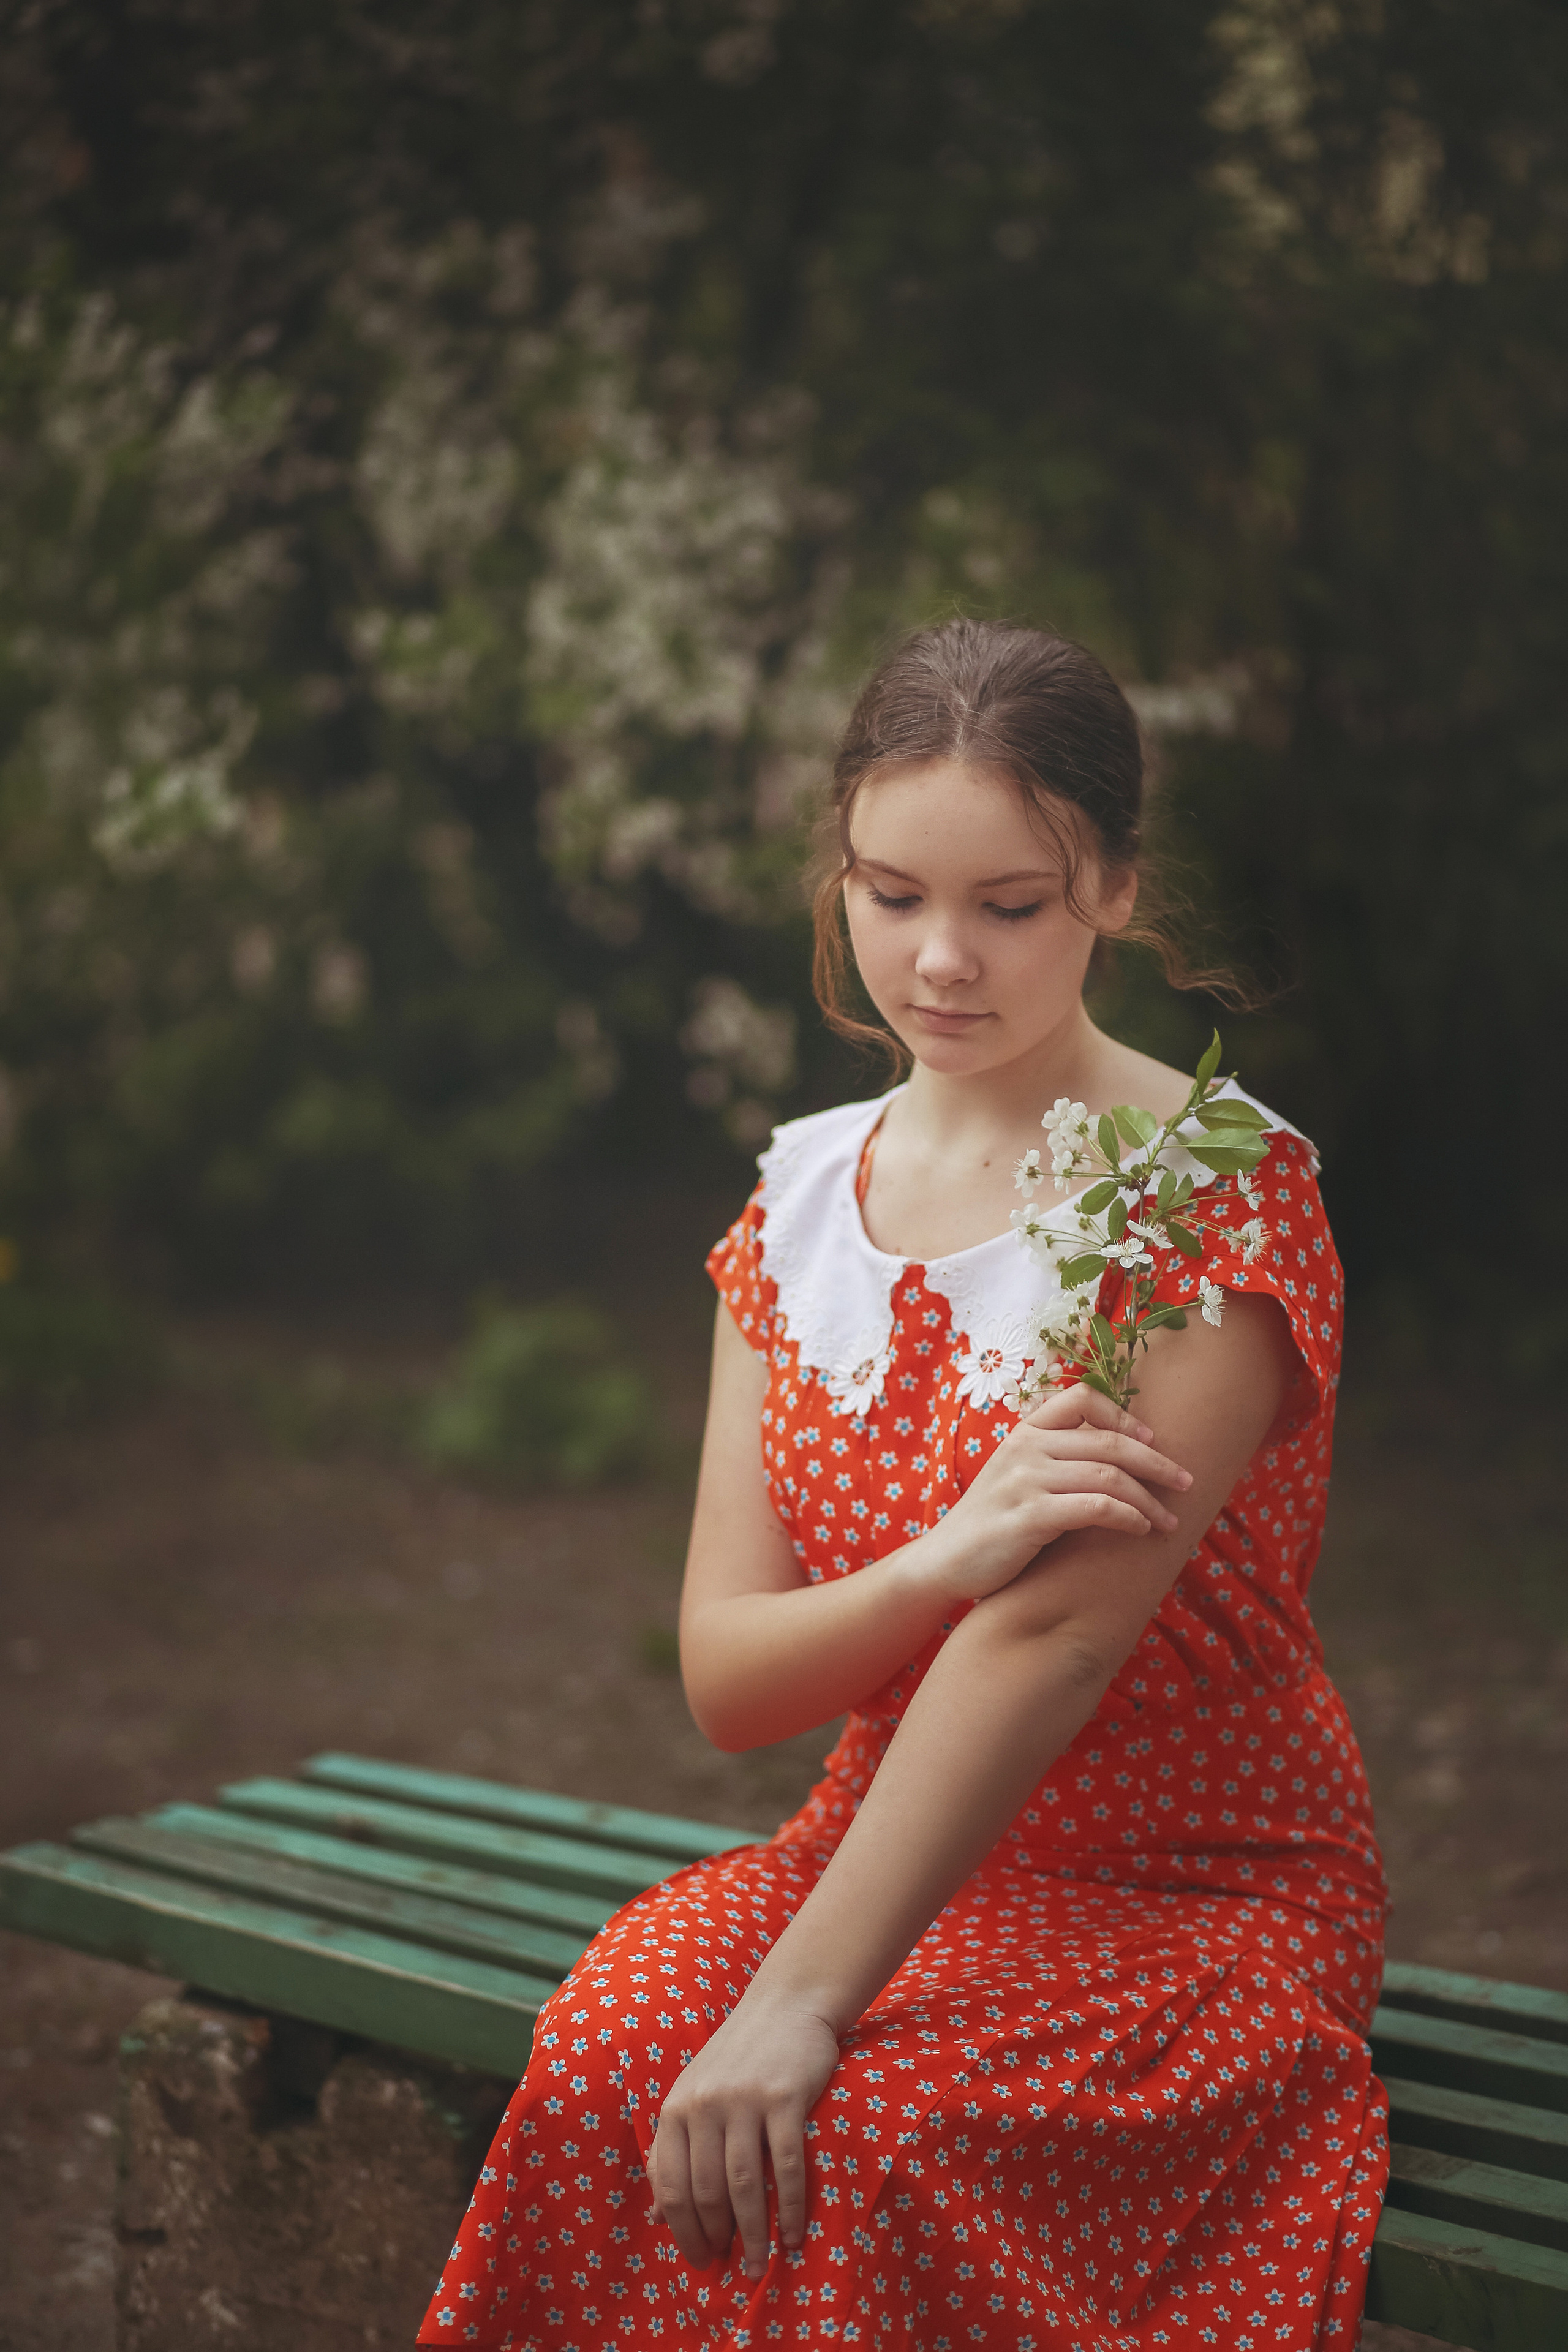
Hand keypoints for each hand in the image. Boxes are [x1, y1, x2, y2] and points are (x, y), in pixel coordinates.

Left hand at [647, 1990, 839, 2281]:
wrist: (786, 2005)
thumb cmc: (738, 2059)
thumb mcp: (693, 2096)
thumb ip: (673, 2149)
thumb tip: (659, 2216)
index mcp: (677, 2107)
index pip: (670, 2185)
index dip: (683, 2232)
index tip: (700, 2262)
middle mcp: (704, 2104)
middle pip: (706, 2192)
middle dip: (718, 2241)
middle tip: (734, 2271)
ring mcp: (745, 2100)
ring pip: (744, 2185)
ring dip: (753, 2235)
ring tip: (761, 2267)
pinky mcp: (785, 2097)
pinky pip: (786, 2165)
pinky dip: (788, 2208)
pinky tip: (792, 2235)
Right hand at [916, 1386, 1192, 1604]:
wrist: (945, 1561)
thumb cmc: (993, 1522)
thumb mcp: (1018, 1475)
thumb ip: (1055, 1457)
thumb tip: (1116, 1455)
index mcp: (1024, 1431)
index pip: (1082, 1397)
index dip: (1123, 1415)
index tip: (1152, 1437)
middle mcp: (1025, 1448)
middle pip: (1108, 1440)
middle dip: (1156, 1461)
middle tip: (1186, 1482)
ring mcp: (1026, 1480)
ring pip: (1108, 1475)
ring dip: (1148, 1499)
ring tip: (1169, 1520)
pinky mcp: (1029, 1516)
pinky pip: (1095, 1507)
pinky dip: (1127, 1517)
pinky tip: (1140, 1529)